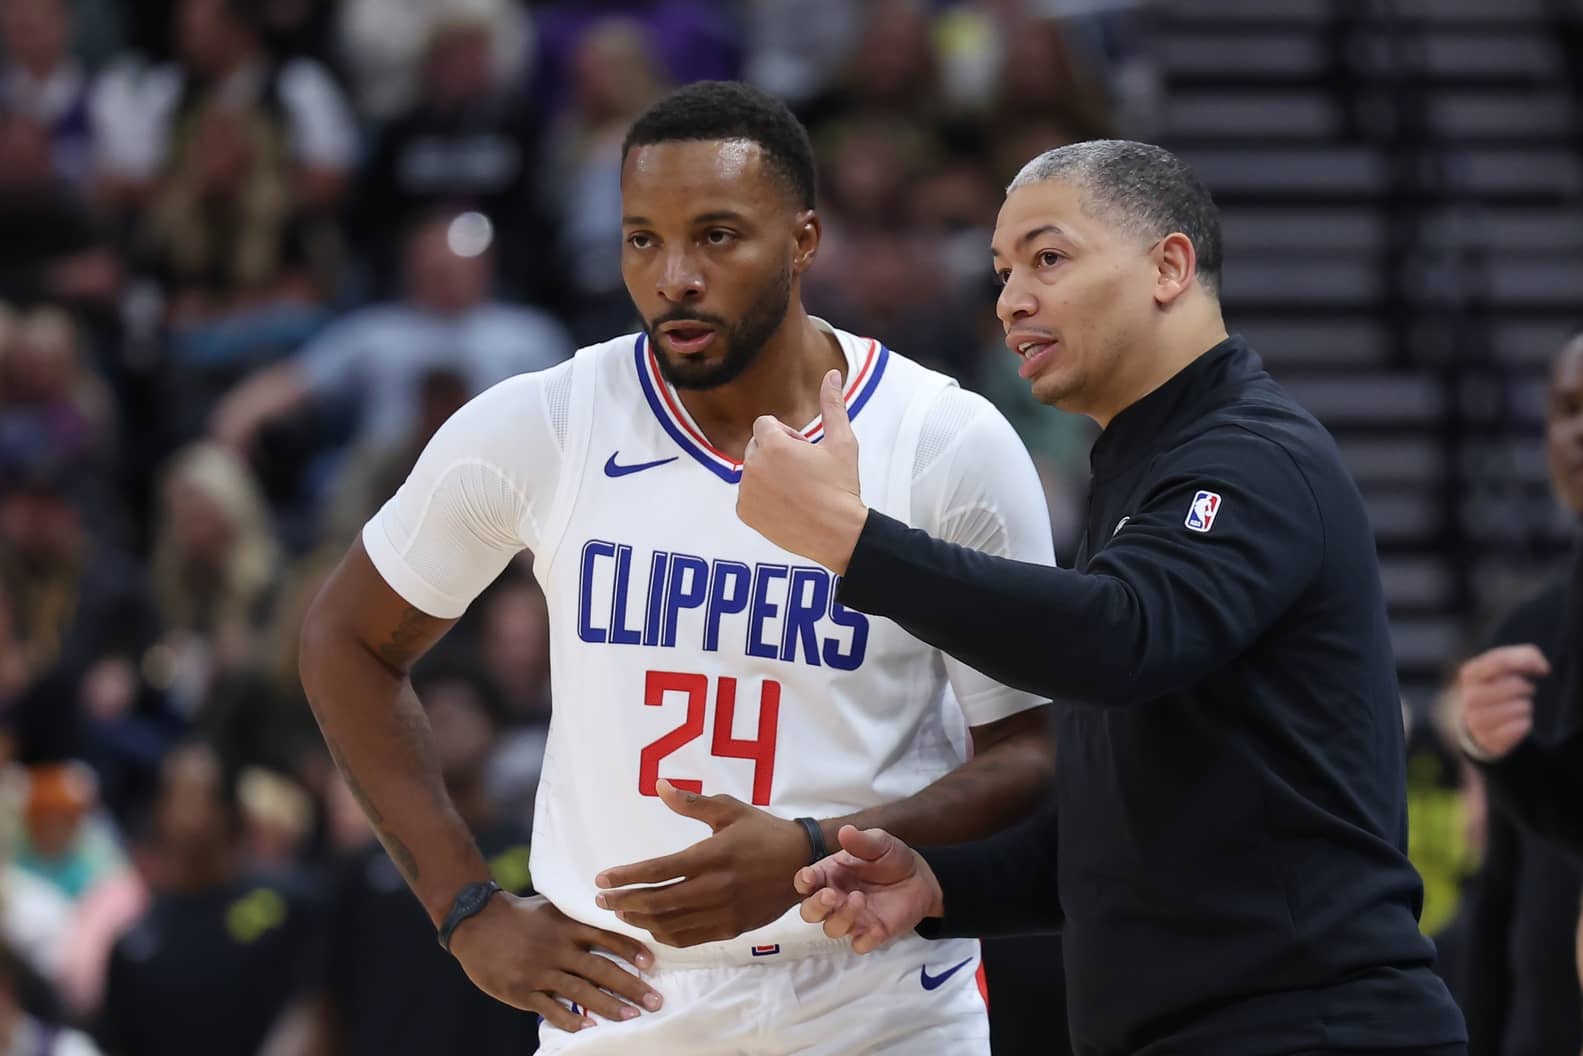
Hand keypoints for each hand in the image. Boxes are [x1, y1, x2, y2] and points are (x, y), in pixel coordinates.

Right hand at [447, 891, 660, 1032]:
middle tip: (654, 1000)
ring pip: (580, 992)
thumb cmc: (518, 915)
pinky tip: (590, 1029)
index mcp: (566, 925)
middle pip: (600, 969)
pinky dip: (571, 1020)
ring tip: (631, 1017)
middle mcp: (557, 948)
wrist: (475, 922)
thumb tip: (612, 919)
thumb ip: (577, 917)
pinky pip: (551, 1009)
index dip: (630, 950)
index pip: (606, 938)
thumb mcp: (551, 907)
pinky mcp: (522, 991)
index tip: (651, 963)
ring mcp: (540, 971)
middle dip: (630, 986)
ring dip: (608, 1006)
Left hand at [595, 779, 812, 946]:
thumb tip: (659, 786)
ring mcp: (723, 912)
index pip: (658, 870)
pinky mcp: (731, 928)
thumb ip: (691, 802)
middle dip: (624, 901)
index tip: (602, 879)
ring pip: (671, 924)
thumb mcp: (729, 809)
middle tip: (602, 900)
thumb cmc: (762, 831)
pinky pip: (690, 938)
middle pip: (658, 901)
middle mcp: (715, 888)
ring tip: (621, 912)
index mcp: (711, 856)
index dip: (626, 876)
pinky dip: (665, 935)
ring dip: (640, 920)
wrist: (802, 862)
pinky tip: (651, 926)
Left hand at [737, 369, 867, 572]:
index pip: (764, 424)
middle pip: (756, 446)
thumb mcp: (842, 442)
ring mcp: (746, 490)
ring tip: (796, 491)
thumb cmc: (840, 487)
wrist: (837, 533)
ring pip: (752, 470)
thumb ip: (832, 405)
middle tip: (802, 472)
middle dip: (775, 453)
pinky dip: (761, 498)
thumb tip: (831, 374)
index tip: (804, 451)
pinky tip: (786, 506)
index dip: (786, 435)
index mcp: (773, 445)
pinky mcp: (744, 512)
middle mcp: (753, 466)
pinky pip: (747, 495)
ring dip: (768, 474)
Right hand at [794, 825, 941, 954]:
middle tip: (831, 895)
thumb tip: (845, 831)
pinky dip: (865, 940)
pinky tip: (877, 928)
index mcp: (830, 874)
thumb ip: (862, 841)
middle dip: (816, 906)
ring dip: (841, 917)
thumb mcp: (880, 843)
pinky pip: (859, 945)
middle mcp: (835, 899)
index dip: (804, 881)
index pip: (805, 882)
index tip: (810, 878)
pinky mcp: (871, 934)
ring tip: (860, 898)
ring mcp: (852, 919)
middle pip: (810, 911)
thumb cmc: (890, 858)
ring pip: (832, 928)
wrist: (920, 878)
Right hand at [1456, 643, 1550, 759]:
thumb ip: (1524, 656)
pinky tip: (1518, 721)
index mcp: (1470, 674)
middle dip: (1527, 687)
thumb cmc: (1496, 688)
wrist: (1478, 722)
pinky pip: (1520, 727)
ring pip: (1519, 708)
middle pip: (1513, 685)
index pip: (1501, 660)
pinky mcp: (1489, 739)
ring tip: (1521, 706)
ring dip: (1526, 706)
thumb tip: (1542, 667)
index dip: (1527, 661)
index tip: (1542, 669)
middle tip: (1525, 691)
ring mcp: (1477, 720)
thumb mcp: (1503, 667)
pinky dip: (1525, 723)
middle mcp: (1470, 697)